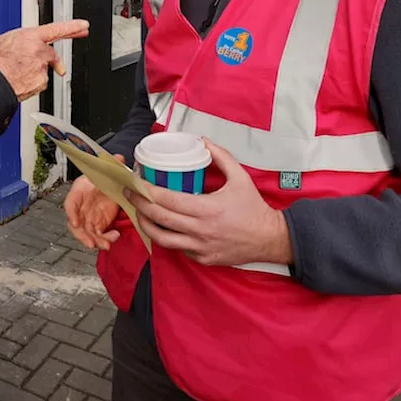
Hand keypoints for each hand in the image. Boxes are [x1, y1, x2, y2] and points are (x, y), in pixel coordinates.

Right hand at [0, 20, 89, 100]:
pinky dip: (30, 84)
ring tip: (15, 74)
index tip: (84, 26)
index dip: (72, 27)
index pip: (57, 29)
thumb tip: (10, 45)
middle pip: (52, 56)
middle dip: (53, 62)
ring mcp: (41, 68)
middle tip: (53, 66)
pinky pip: (38, 84)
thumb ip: (14, 42)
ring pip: (43, 71)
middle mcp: (39, 51)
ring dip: (33, 74)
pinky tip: (17, 82)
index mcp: (31, 36)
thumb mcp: (0, 41)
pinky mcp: (41, 83)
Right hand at [63, 155, 123, 250]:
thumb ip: (112, 165)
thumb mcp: (107, 170)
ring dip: (95, 241)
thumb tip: (119, 159)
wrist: (109, 182)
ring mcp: (89, 217)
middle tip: (90, 243)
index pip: (70, 203)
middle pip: (76, 224)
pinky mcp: (99, 223)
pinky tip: (114, 236)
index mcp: (79, 191)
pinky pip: (99, 235)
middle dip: (82, 236)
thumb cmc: (102, 176)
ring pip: (87, 233)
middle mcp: (81, 207)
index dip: (71, 213)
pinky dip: (106, 239)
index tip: (74, 221)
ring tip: (106, 245)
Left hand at [124, 139, 292, 267]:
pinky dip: (166, 238)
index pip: (168, 200)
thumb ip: (221, 156)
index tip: (137, 183)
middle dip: (140, 205)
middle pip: (160, 219)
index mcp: (207, 209)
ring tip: (139, 213)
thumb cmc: (253, 208)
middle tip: (131, 194)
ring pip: (163, 239)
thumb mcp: (240, 177)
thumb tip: (202, 141)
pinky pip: (177, 249)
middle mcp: (201, 230)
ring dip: (147, 225)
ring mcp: (200, 248)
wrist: (269, 239)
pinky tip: (161, 227)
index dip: (148, 192)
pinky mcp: (202, 259)